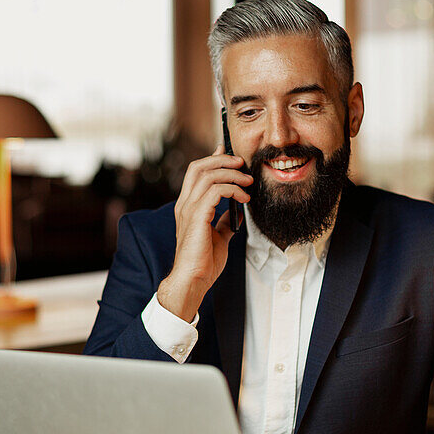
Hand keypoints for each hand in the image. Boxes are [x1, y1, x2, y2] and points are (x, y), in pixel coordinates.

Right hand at [157, 145, 252, 321]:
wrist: (194, 279)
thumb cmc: (203, 262)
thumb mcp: (218, 236)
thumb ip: (224, 222)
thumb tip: (235, 213)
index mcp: (187, 206)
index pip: (196, 172)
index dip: (213, 159)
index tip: (230, 154)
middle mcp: (185, 204)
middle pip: (199, 167)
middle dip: (223, 160)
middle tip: (242, 164)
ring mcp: (188, 209)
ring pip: (208, 175)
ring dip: (232, 175)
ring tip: (248, 183)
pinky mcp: (197, 216)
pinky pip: (215, 191)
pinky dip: (233, 190)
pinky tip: (244, 199)